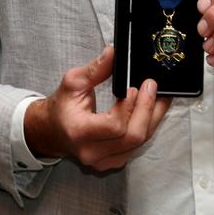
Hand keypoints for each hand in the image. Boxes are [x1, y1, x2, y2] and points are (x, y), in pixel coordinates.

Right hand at [24, 46, 170, 170]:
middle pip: (132, 137)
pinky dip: (147, 127)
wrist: (53, 130)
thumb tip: (114, 53)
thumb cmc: (62, 106)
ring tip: (160, 96)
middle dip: (147, 110)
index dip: (129, 106)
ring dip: (152, 118)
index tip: (134, 87)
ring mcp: (104, 161)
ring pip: (138, 143)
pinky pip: (137, 147)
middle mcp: (92, 152)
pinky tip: (151, 110)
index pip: (114, 125)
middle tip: (151, 87)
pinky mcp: (113, 161)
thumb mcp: (73, 82)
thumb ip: (95, 69)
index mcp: (79, 132)